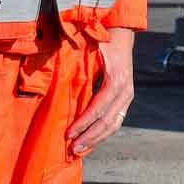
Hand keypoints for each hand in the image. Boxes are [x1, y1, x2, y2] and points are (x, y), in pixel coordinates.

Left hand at [67, 28, 133, 157]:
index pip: (98, 107)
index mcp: (116, 80)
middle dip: (89, 137)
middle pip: (108, 121)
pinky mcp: (126, 99)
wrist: (122, 34)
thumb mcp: (91, 50)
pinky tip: (90, 141)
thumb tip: (56, 84)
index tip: (69, 134)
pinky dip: (103, 134)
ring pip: (114, 124)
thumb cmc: (102, 42)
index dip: (83, 122)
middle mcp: (126, 90)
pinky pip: (116, 121)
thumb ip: (77, 66)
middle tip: (72, 149)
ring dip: (96, 139)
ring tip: (80, 149)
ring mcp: (128, 96)